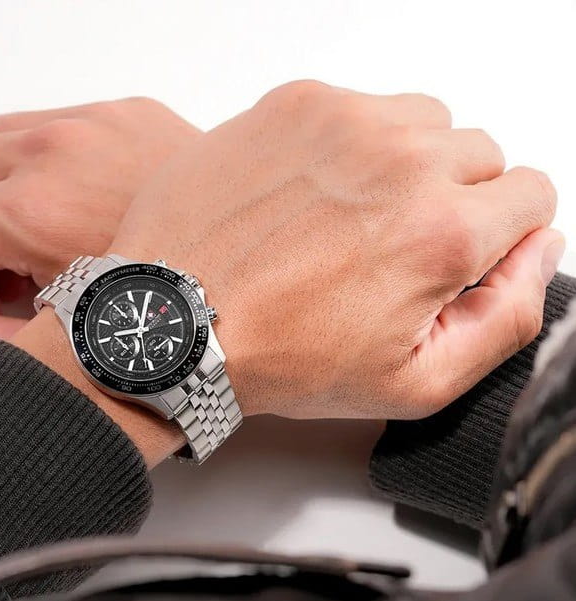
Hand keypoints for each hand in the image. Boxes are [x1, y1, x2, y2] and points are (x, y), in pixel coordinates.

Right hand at [0, 98, 198, 359]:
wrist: (256, 274)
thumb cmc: (174, 312)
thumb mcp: (66, 340)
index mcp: (31, 212)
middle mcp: (54, 151)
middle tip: (3, 274)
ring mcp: (93, 123)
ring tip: (42, 241)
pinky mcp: (127, 111)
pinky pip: (48, 123)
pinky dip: (43, 164)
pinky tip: (82, 208)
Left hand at [103, 81, 559, 420]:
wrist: (178, 321)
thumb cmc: (281, 358)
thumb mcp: (413, 382)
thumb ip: (506, 319)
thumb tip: (537, 250)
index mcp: (440, 233)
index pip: (531, 197)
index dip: (497, 234)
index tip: (450, 259)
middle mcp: (402, 161)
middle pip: (479, 157)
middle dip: (453, 200)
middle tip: (391, 248)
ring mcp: (345, 122)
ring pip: (425, 123)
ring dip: (407, 165)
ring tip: (353, 219)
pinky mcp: (296, 104)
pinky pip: (361, 108)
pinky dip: (352, 145)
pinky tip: (313, 194)